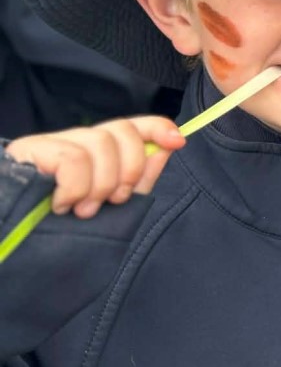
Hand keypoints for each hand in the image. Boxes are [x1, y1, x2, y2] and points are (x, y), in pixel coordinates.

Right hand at [5, 116, 184, 218]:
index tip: (178, 141)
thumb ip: (139, 178)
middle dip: (130, 168)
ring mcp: (52, 142)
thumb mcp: (109, 205)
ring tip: (83, 210)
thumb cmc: (59, 228)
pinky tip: (61, 205)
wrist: (10, 241)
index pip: (132, 125)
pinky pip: (73, 158)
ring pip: (100, 142)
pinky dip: (75, 187)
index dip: (157, 127)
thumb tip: (169, 146)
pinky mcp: (31, 149)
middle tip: (113, 200)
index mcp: (96, 152)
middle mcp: (75, 140)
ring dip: (100, 184)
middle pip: (122, 130)